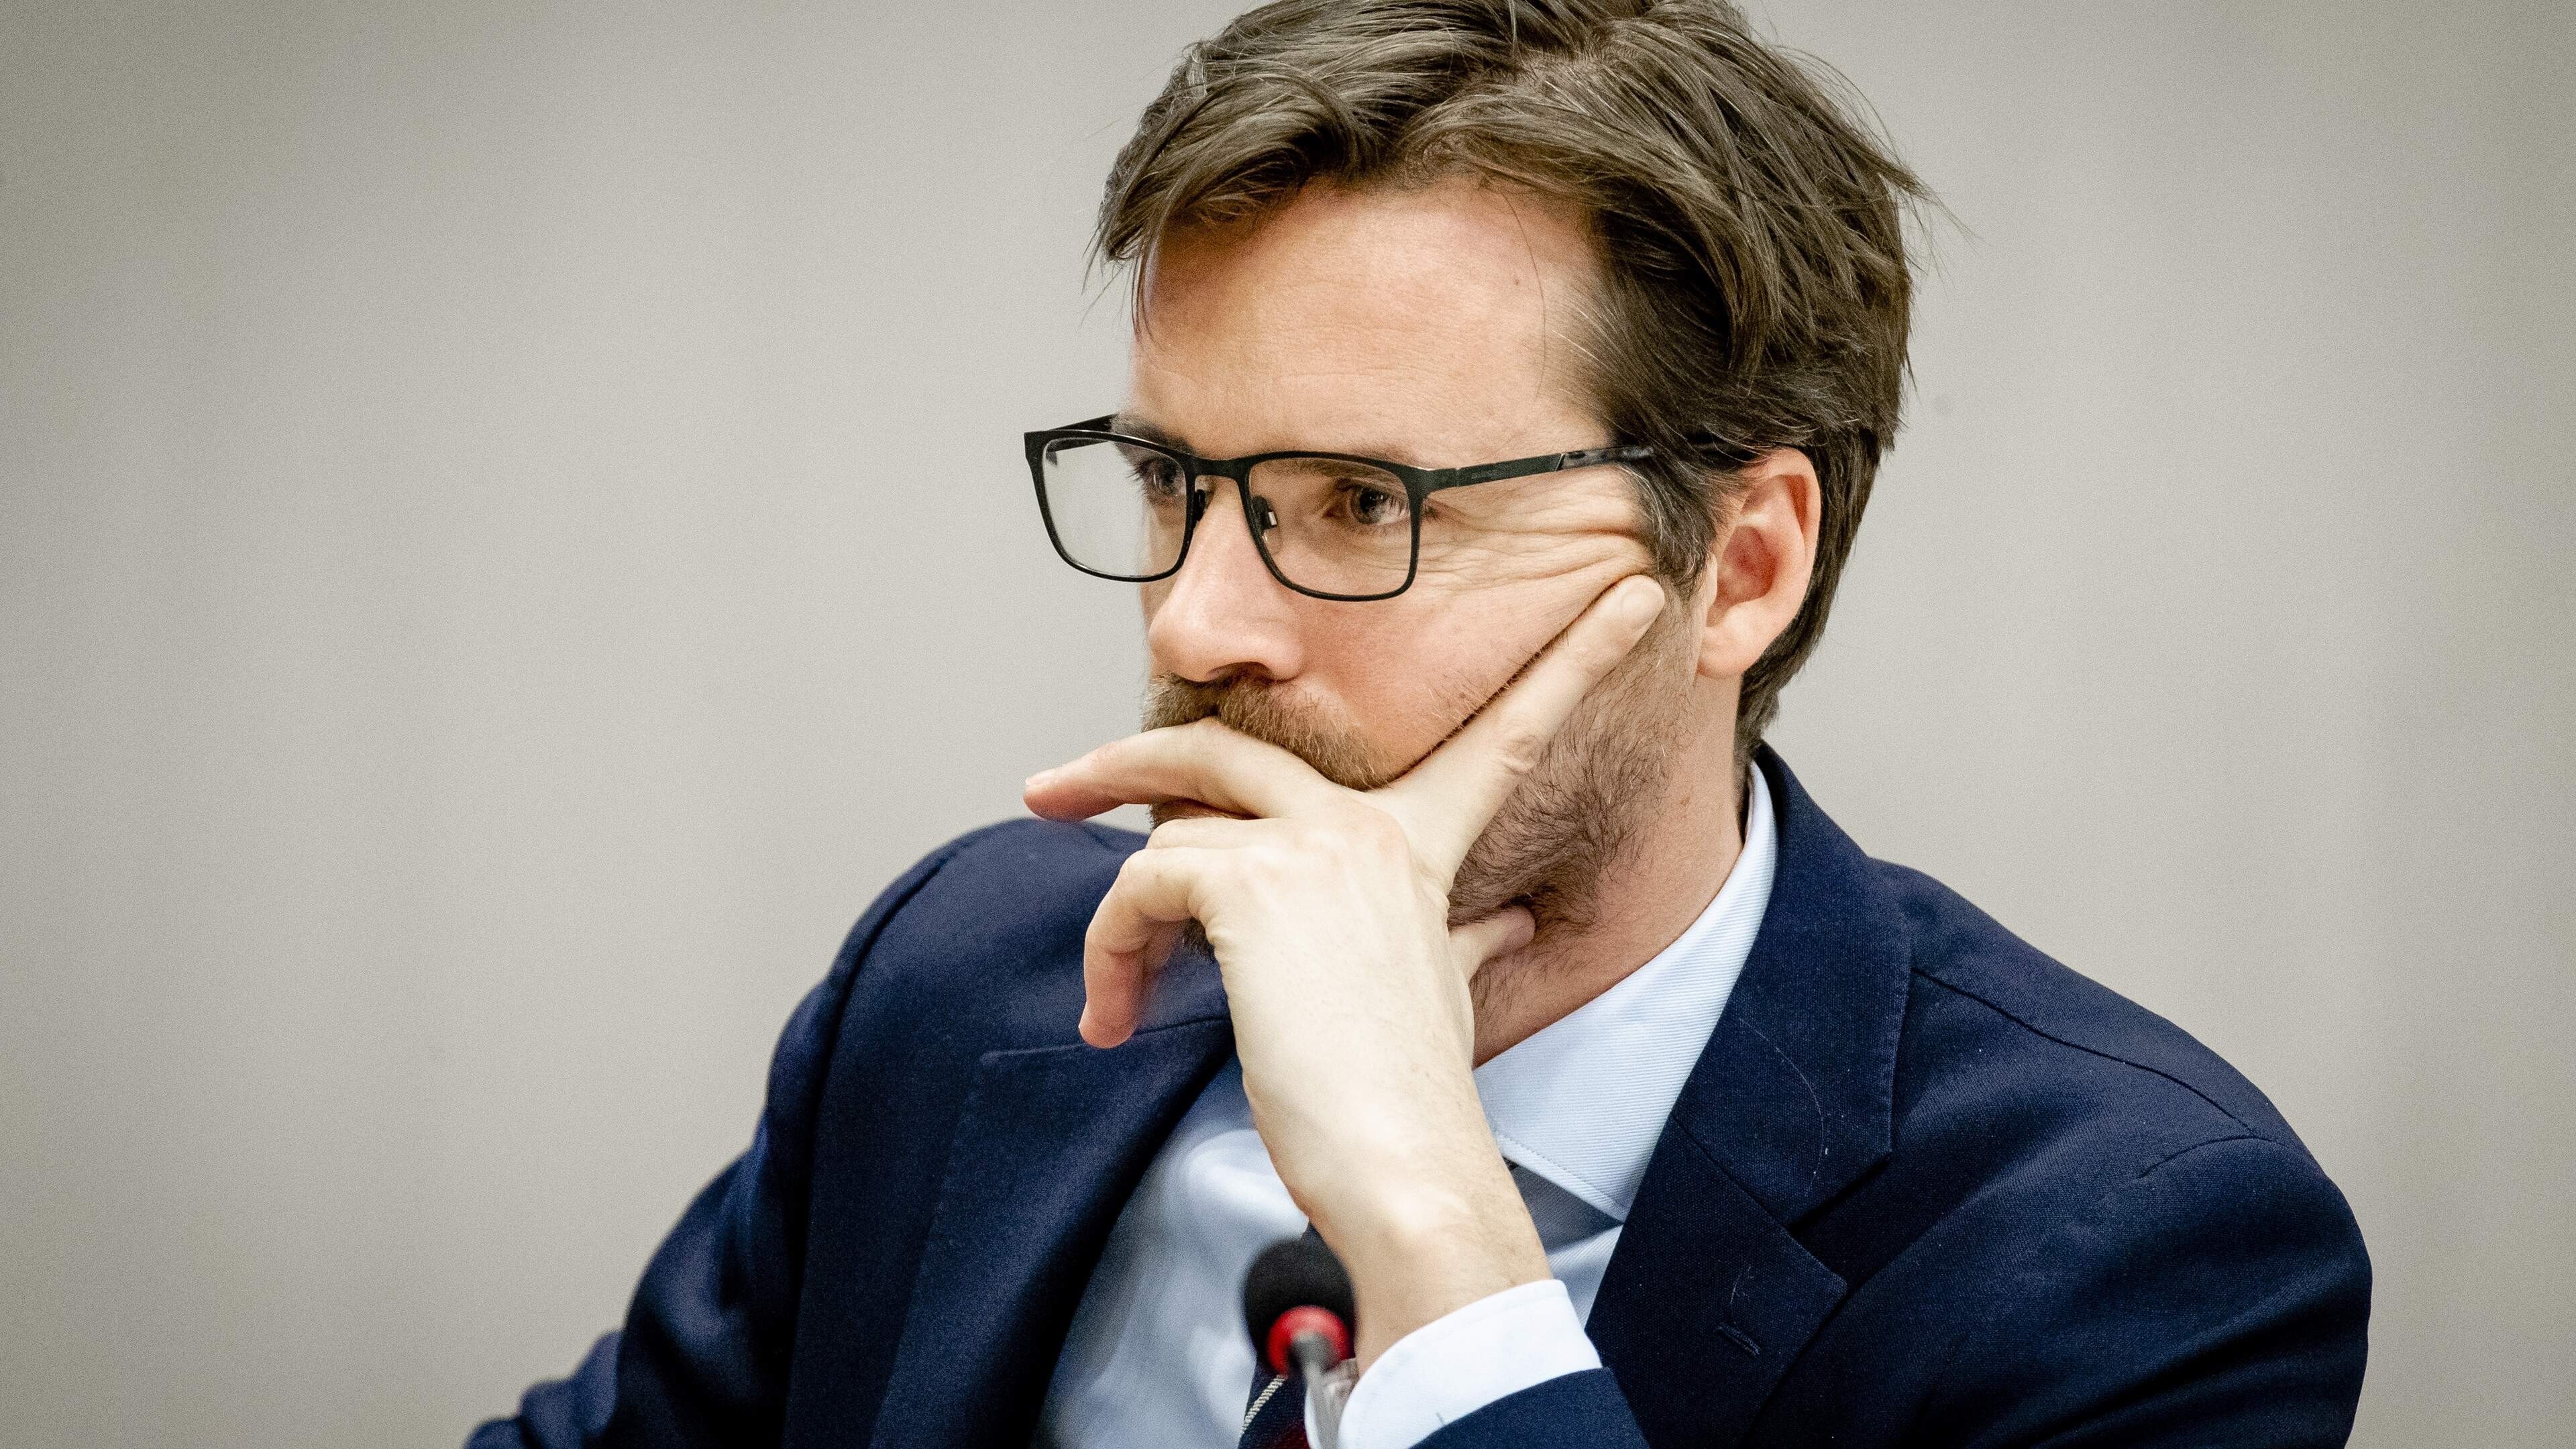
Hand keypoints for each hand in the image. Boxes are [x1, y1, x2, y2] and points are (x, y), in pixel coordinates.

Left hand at [1021, 574, 1666, 1366]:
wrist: (1402, 1164)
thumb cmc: (1411, 1095)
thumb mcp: (1448, 994)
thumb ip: (1465, 937)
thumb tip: (1511, 919)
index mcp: (1420, 842)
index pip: (1506, 728)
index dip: (1576, 661)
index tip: (1638, 596)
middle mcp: (1370, 824)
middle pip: (1222, 746)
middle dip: (1122, 762)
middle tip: (1050, 790)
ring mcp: (1312, 848)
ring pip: (1167, 841)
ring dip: (1120, 927)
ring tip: (1118, 1006)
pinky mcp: (1250, 889)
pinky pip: (1140, 888)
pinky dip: (1110, 952)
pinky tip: (1117, 1017)